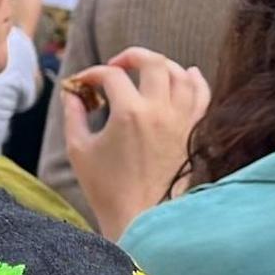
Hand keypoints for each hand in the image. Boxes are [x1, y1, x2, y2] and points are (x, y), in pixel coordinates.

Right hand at [62, 47, 211, 241]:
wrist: (141, 217)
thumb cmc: (106, 188)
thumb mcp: (79, 149)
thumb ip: (73, 115)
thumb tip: (72, 93)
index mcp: (128, 113)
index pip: (110, 76)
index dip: (92, 74)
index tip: (83, 84)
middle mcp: (159, 111)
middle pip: (152, 62)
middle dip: (131, 56)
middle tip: (116, 65)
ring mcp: (181, 121)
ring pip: (180, 74)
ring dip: (161, 65)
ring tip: (146, 71)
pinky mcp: (193, 132)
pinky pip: (202, 95)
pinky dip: (195, 79)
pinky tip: (186, 73)